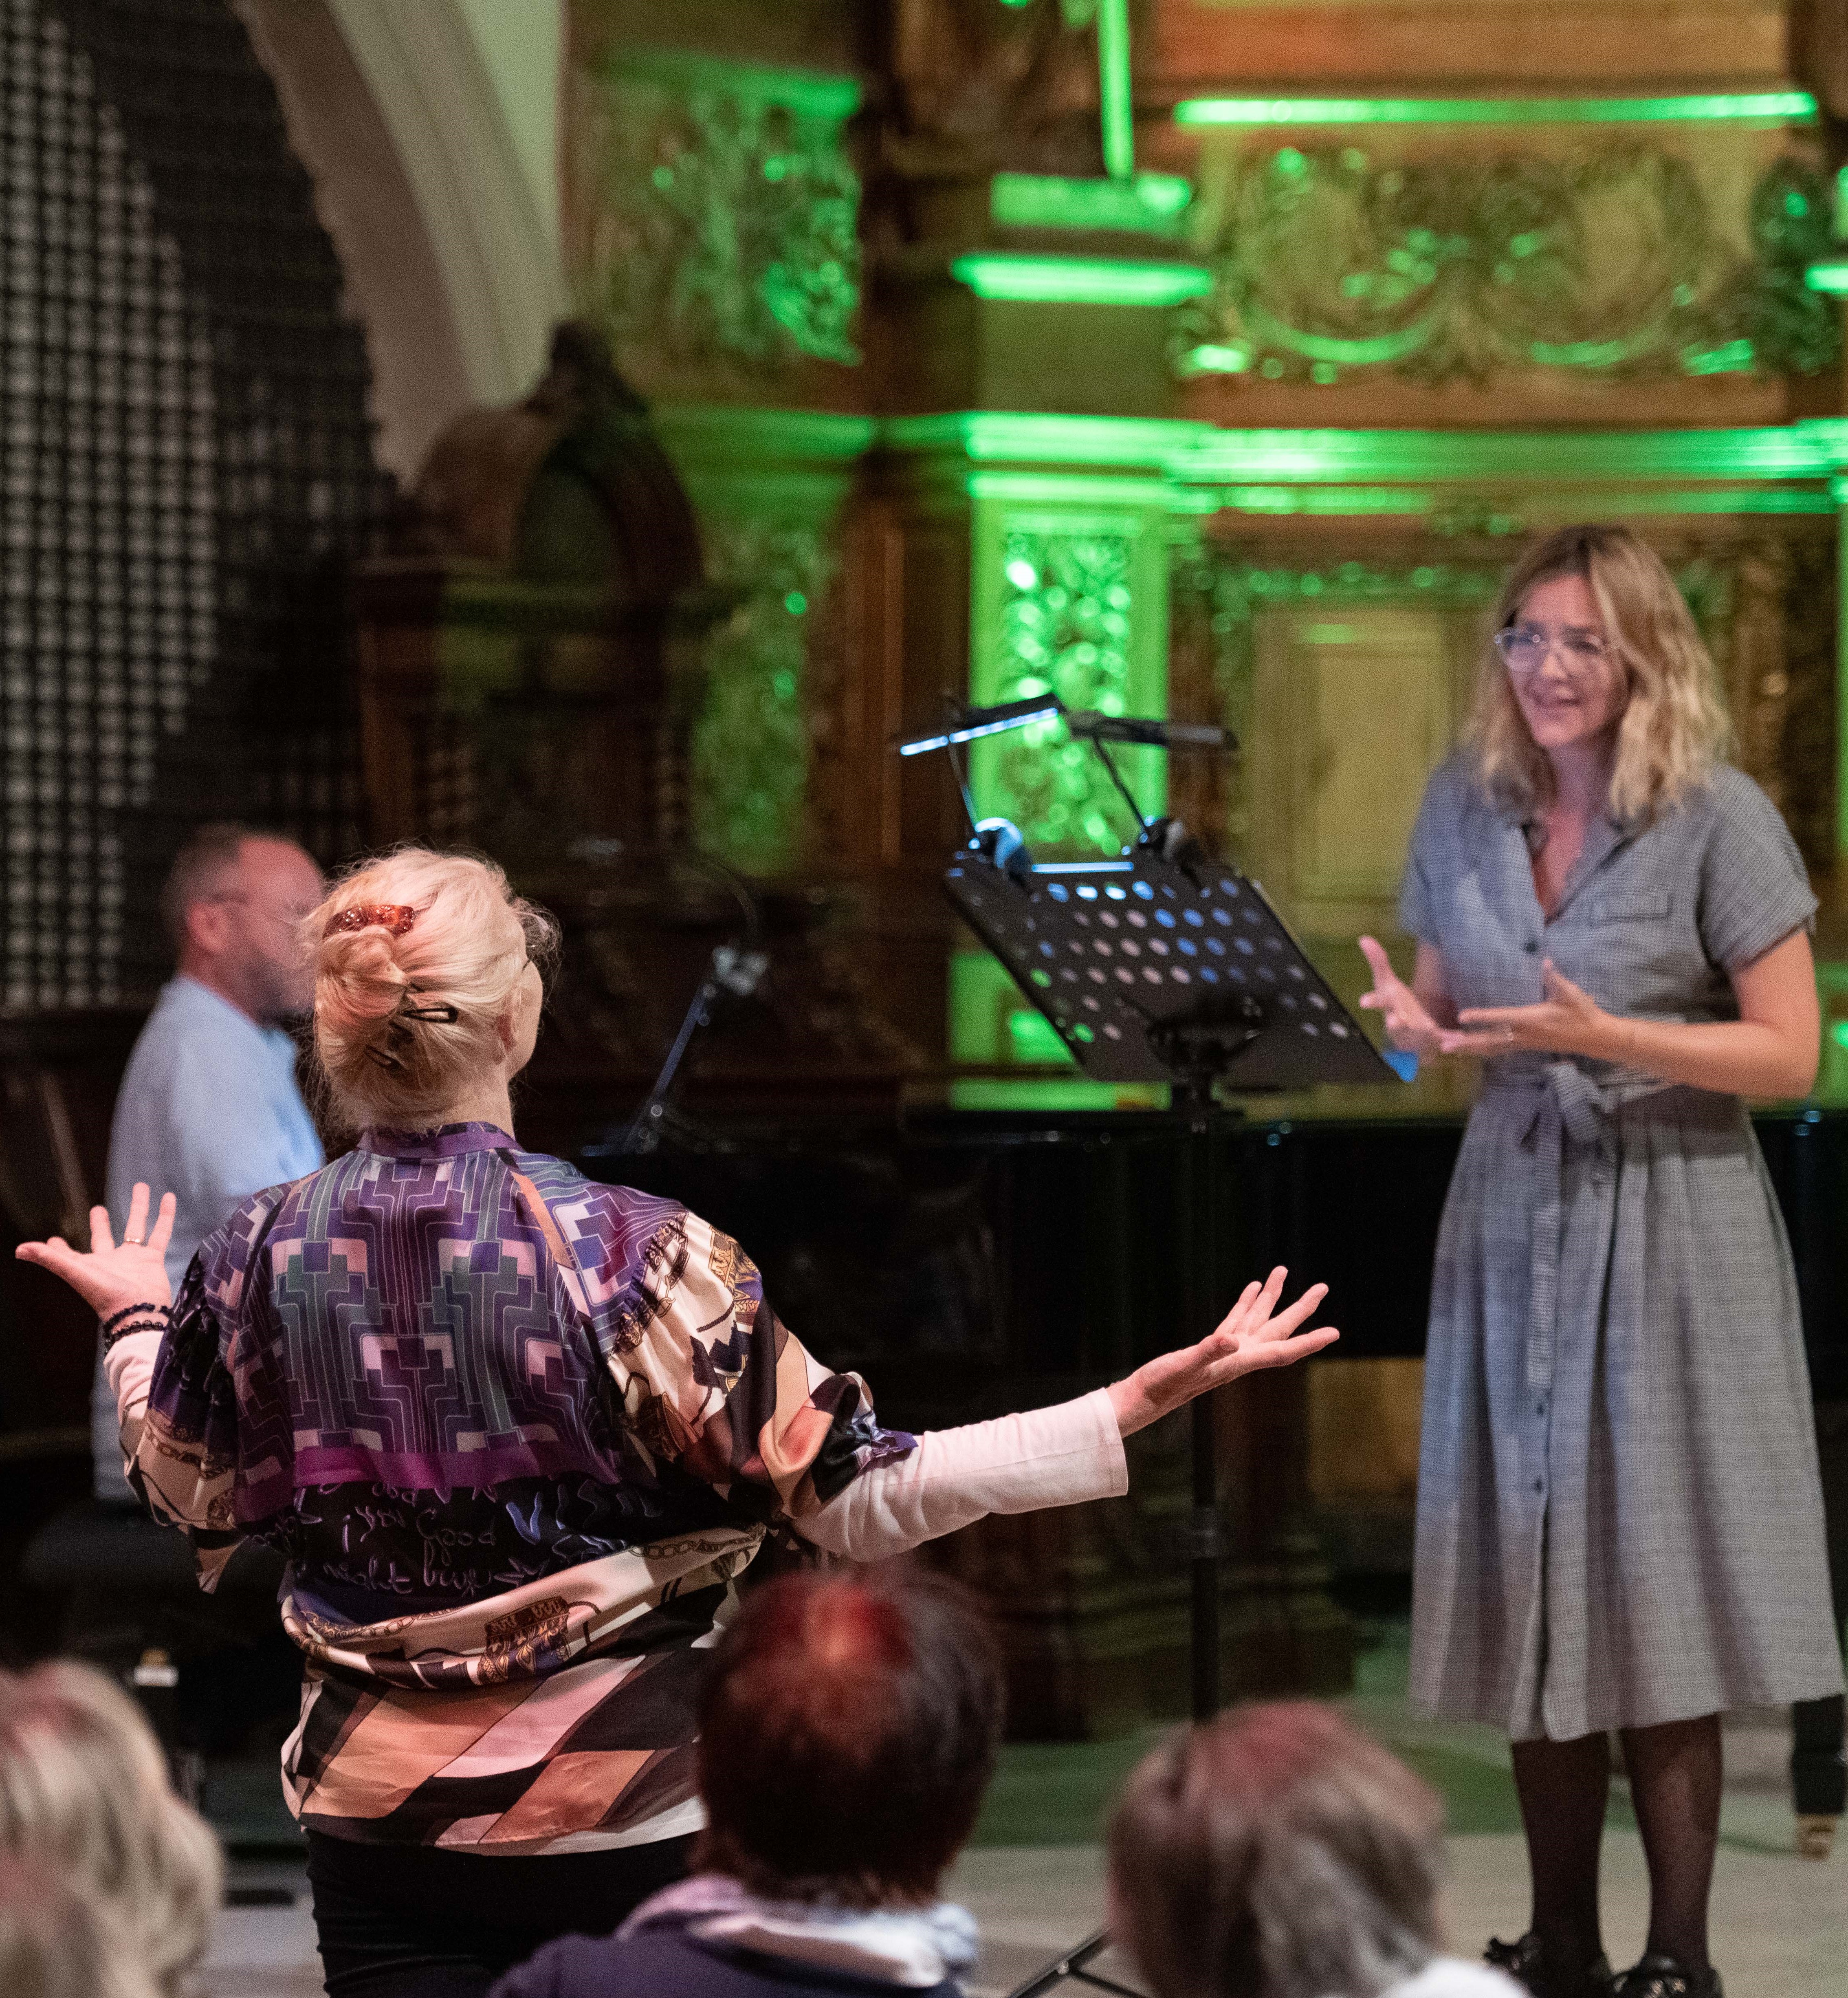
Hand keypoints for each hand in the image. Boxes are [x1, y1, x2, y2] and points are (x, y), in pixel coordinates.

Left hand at [14, 1182, 175, 1320]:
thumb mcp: (75, 1273)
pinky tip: (168, 1198)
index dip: (59, 1248)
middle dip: (100, 1223)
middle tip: (97, 1209)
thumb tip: (21, 1249)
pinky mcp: (153, 1259)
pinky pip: (160, 1232)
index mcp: (90, 1264)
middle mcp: (111, 1260)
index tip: (53, 1240)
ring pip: (137, 1227)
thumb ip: (51, 1259)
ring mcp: (134, 1259)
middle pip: (104, 1237)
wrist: (139, 1310)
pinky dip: (165, 1215)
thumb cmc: (106, 1294)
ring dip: (139, 1207)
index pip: (71, 1254)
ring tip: (141, 1187)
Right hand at [1108, 1267, 1336, 1437]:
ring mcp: (1226, 1350)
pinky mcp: (1211, 1345)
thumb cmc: (1164, 1385)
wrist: (1145, 1398)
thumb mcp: (1185, 1365)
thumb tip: (1231, 1339)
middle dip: (1301, 1309)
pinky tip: (1252, 1288)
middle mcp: (1239, 1356)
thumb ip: (1209, 1351)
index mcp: (1239, 1361)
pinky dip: (1246, 1302)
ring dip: (1271, 1297)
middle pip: (1279, 1330)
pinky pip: (1236, 1318)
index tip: (1334, 1333)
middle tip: (1322, 1287)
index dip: (1309, 1341)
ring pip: (1258, 1319)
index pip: (1282, 1350)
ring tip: (1281, 1271)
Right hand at [1357, 935, 1444, 1059]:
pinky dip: (1448, 1039)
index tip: (1363, 1002)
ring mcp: (1416, 1031)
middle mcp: (1400, 1021)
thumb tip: (1363, 938)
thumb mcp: (1387, 981)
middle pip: (1395, 1023)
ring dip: (1422, 1031)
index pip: (1378, 1002)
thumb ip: (1378, 961)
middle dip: (1395, 1022)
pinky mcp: (1432, 1037)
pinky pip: (1441, 1038)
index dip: (1372, 1001)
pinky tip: (1458, 1037)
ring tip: (1428, 1028)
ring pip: (1417, 1032)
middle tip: (1394, 1022)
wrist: (1408, 1035)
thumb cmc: (1395, 1003)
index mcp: (1389, 1006)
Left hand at [1443, 960, 1620, 1060]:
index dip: (1481, 1017)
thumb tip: (1545, 962)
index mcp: (1532, 1019)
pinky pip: (1499, 1050)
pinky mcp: (1526, 1046)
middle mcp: (1524, 1034)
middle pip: (1489, 1040)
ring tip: (1446, 1049)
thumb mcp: (1571, 993)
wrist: (1595, 1037)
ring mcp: (1524, 1043)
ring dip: (1469, 1048)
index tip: (1461, 1016)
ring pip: (1491, 1048)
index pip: (1501, 1018)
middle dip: (1465, 1042)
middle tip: (1442, 1044)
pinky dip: (1482, 1051)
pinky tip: (1468, 1051)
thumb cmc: (1583, 1013)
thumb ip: (1555, 979)